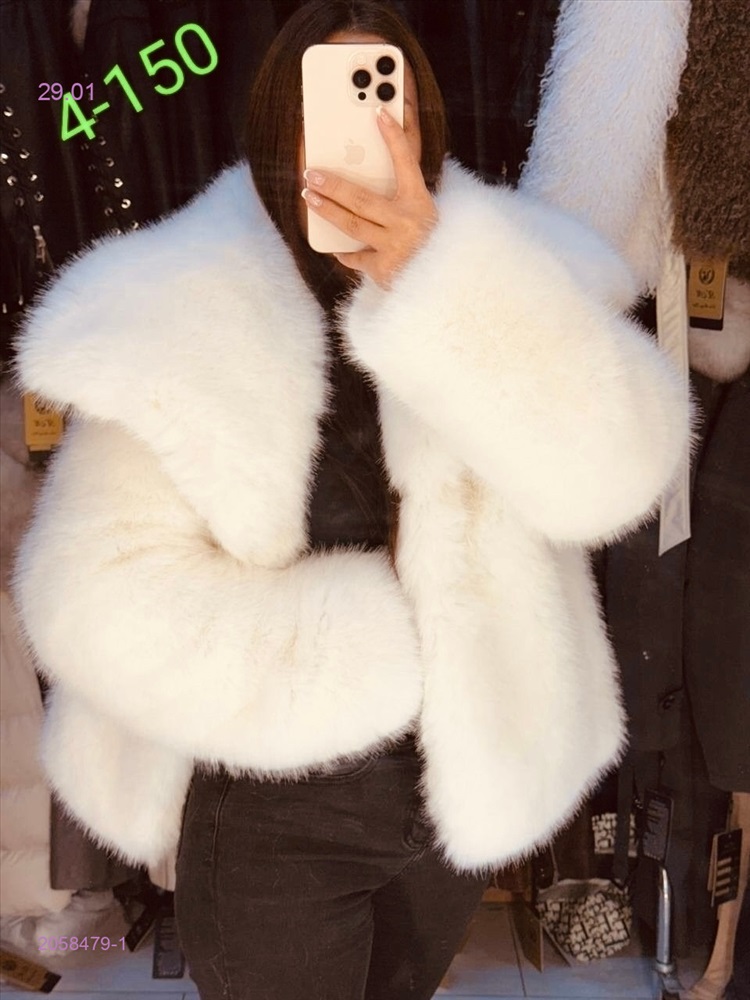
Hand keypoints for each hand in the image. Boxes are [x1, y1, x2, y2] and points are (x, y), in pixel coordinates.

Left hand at [301, 106, 437, 288]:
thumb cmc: (431, 246)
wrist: (443, 286)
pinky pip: (356, 258)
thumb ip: (402, 200)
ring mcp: (395, 247)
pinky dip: (345, 253)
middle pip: (362, 199)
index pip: (407, 162)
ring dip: (327, 210)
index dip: (393, 136)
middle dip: (333, 185)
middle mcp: (408, 223)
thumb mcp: (424, 216)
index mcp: (421, 203)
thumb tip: (366, 184)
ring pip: (352, 225)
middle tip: (311, 173)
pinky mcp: (384, 270)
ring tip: (309, 197)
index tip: (379, 112)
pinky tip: (334, 247)